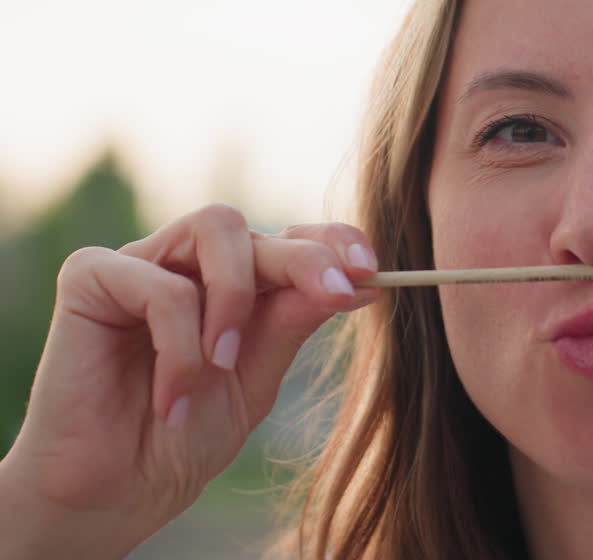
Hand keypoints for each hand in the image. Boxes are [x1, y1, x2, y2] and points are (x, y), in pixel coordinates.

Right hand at [0, 204, 378, 557]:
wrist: (115, 493)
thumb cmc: (185, 437)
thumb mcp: (256, 380)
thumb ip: (292, 324)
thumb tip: (358, 281)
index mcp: (238, 283)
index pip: (293, 238)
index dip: (334, 241)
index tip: (372, 271)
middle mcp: (191, 264)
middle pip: (260, 228)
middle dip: (306, 260)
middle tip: (337, 294)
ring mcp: (143, 263)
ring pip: (215, 228)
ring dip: (236, 298)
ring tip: (224, 365)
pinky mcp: (92, 279)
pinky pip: (160, 285)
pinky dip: (180, 345)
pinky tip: (171, 398)